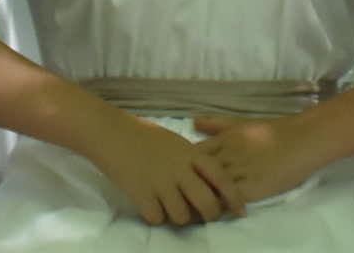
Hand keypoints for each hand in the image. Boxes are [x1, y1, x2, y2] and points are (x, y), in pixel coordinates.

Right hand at [92, 116, 235, 226]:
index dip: (233, 196)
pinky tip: (153, 205)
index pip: (220, 178)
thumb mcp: (177, 143)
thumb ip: (194, 162)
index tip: (240, 211)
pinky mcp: (141, 195)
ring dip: (180, 216)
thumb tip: (212, 185)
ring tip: (172, 207)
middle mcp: (179, 170)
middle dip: (210, 215)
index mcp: (190, 154)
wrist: (113, 134)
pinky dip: (157, 216)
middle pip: (206, 204)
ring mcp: (160, 183)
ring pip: (182, 216)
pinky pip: (157, 219)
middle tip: (205, 216)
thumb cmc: (146, 136)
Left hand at [190, 113, 324, 209]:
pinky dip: (223, 204)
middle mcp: (227, 155)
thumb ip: (217, 124)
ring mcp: (239, 172)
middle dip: (192, 183)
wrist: (300, 140)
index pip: (193, 155)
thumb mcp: (240, 123)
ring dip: (205, 196)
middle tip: (190, 191)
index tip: (187, 173)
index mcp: (223, 139)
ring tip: (204, 202)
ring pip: (211, 188)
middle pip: (198, 173)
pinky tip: (223, 207)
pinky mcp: (251, 188)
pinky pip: (229, 199)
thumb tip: (193, 121)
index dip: (187, 165)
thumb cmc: (272, 131)